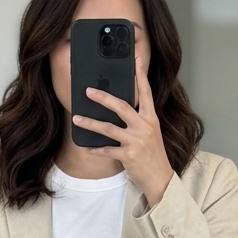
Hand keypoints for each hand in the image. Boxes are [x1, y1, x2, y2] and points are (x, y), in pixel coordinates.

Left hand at [72, 55, 173, 207]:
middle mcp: (144, 127)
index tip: (135, 59)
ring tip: (77, 119)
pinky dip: (94, 149)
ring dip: (90, 123)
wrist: (160, 178)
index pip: (146, 92)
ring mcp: (136, 141)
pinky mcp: (128, 155)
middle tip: (88, 91)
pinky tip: (85, 146)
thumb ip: (139, 119)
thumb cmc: (153, 154)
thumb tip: (120, 107)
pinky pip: (106, 150)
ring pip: (108, 129)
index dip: (140, 75)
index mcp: (151, 118)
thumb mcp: (151, 132)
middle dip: (103, 98)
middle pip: (121, 107)